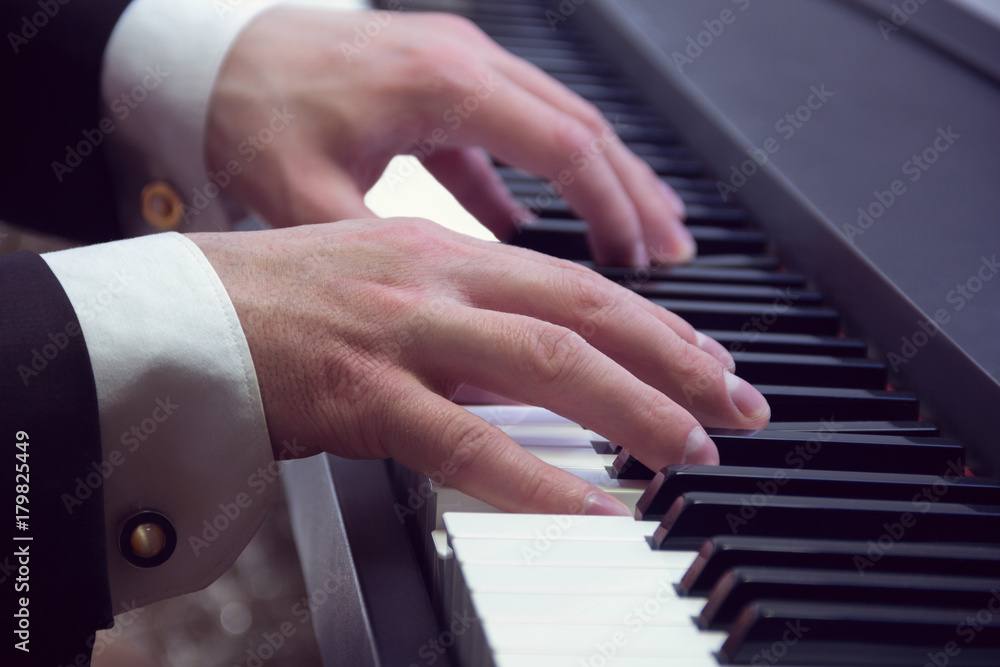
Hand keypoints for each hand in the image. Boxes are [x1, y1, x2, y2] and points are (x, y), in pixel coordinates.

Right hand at [190, 219, 768, 514]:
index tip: (709, 359)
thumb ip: (461, 318)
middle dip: (677, 363)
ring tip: (689, 451)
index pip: (577, 284)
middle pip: (587, 315)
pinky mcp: (363, 394)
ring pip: (546, 367)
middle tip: (736, 405)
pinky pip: (466, 442)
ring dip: (632, 412)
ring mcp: (403, 335)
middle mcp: (436, 282)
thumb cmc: (277, 301)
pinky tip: (587, 507)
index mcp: (443, 253)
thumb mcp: (384, 282)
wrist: (181, 313)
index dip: (656, 323)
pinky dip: (536, 479)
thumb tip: (528, 369)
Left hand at [205, 8, 693, 266]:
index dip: (613, 206)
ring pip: (556, 124)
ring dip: (600, 183)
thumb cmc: (249, 111)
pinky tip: (541, 226)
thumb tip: (435, 314)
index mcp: (441, 84)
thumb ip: (381, 254)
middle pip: (582, 129)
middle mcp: (462, 63)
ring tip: (638, 240)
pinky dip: (534, 179)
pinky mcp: (437, 83)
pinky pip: (506, 132)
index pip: (564, 145)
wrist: (203, 55)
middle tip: (675, 255)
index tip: (644, 262)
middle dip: (634, 195)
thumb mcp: (306, 196)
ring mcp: (454, 66)